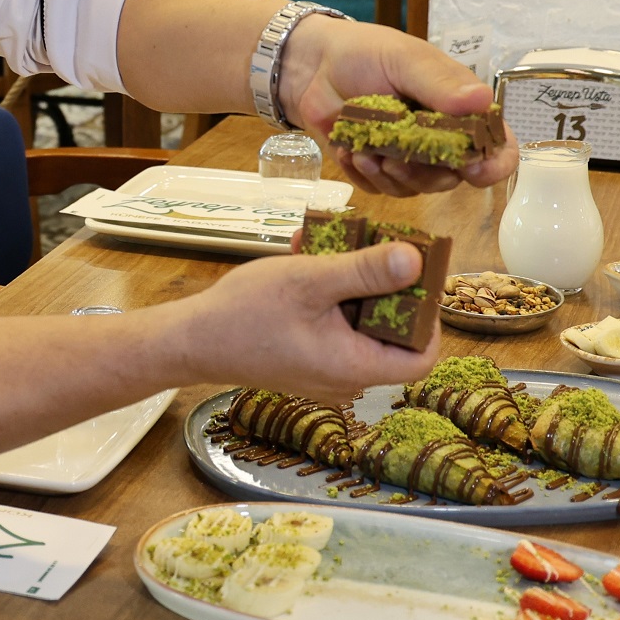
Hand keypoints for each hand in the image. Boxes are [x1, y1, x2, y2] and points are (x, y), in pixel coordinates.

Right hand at [167, 241, 439, 404]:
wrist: (191, 340)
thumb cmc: (245, 314)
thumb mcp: (310, 281)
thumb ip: (365, 271)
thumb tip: (417, 260)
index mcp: (355, 366)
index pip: (422, 357)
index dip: (429, 318)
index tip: (416, 276)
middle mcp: (346, 376)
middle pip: (392, 334)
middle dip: (384, 285)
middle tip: (370, 245)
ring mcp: (325, 369)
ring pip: (360, 323)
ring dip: (352, 281)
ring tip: (329, 243)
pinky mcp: (307, 358)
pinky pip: (334, 325)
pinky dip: (329, 293)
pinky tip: (306, 256)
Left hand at [277, 15, 518, 195]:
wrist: (315, 65)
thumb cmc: (367, 53)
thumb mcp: (405, 60)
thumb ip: (440, 83)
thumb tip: (481, 100)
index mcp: (460, 110)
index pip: (496, 146)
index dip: (493, 164)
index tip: (474, 170)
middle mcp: (440, 139)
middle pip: (452, 177)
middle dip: (425, 174)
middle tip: (394, 159)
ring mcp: (409, 157)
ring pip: (416, 188)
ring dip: (390, 176)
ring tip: (363, 151)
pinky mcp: (377, 169)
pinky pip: (380, 189)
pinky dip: (364, 174)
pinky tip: (349, 151)